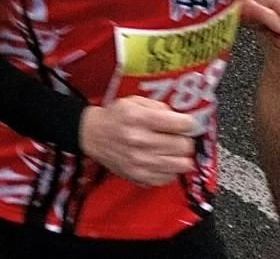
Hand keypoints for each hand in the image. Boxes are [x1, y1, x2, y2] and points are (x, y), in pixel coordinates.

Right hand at [79, 97, 201, 186]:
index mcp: (138, 118)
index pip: (182, 124)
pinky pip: (170, 178)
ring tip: (170, 150)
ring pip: (182, 164)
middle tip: (176, 137)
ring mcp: (141, 162)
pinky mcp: (141, 177)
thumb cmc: (115, 118)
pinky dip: (169, 169)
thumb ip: (159, 107)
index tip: (184, 123)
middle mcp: (140, 140)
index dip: (187, 123)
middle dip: (183, 139)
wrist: (92, 135)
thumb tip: (181, 119)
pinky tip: (161, 160)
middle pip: (184, 145)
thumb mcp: (133, 102)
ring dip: (179, 156)